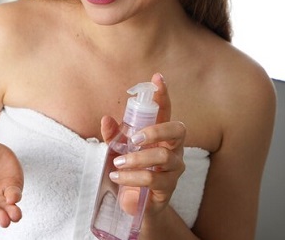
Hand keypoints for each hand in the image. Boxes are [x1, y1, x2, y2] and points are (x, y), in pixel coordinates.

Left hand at [100, 73, 185, 216]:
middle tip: (135, 138)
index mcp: (160, 136)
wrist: (134, 205)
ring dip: (137, 159)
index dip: (163, 95)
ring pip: (163, 157)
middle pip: (178, 130)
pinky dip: (131, 177)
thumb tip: (106, 118)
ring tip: (118, 163)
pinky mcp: (167, 188)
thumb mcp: (116, 151)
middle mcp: (172, 149)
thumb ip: (113, 135)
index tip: (157, 78)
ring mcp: (173, 169)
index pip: (165, 112)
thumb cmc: (129, 171)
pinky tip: (117, 176)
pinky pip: (152, 179)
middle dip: (156, 130)